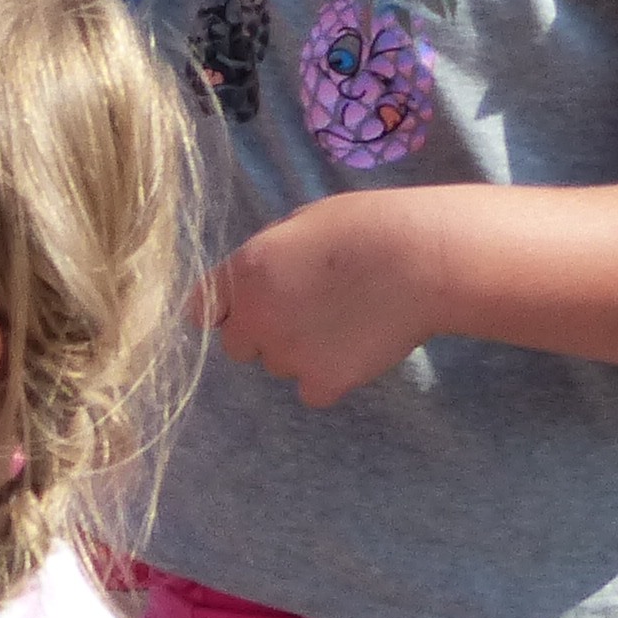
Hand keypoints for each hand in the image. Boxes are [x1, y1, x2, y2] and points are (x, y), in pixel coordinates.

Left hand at [199, 193, 440, 407]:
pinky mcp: (325, 381)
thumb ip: (267, 257)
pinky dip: (328, 379)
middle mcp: (256, 318)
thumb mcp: (298, 226)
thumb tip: (261, 277)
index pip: (200, 308)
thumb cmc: (363, 227)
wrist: (417, 260)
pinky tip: (352, 352)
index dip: (222, 310)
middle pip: (237, 346)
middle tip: (301, 316)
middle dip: (260, 334)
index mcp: (244, 272)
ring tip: (340, 326)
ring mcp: (289, 354)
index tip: (240, 310)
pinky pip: (311, 391)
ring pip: (277, 366)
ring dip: (297, 354)